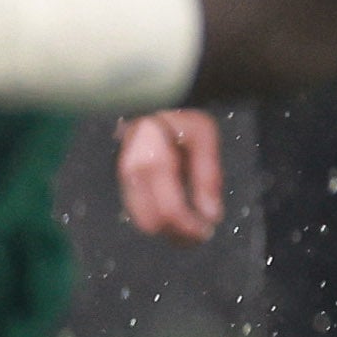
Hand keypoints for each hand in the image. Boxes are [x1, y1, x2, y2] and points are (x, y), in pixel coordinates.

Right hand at [119, 108, 225, 241]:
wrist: (150, 101)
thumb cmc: (180, 116)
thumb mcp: (203, 136)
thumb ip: (208, 176)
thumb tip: (212, 216)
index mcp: (154, 161)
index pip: (169, 211)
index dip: (189, 228)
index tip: (208, 230)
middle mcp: (133, 174)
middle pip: (152, 222)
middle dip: (178, 235)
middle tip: (202, 234)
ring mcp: (124, 178)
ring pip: (142, 220)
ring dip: (168, 231)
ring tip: (193, 228)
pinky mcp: (124, 180)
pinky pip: (139, 210)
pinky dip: (159, 219)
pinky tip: (179, 215)